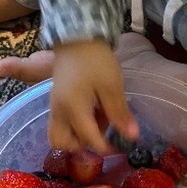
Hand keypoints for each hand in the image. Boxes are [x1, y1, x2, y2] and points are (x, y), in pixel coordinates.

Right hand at [47, 39, 138, 154]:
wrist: (77, 39)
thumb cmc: (96, 60)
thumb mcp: (112, 86)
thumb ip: (119, 113)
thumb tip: (132, 137)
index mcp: (73, 108)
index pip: (88, 139)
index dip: (105, 148)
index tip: (119, 147)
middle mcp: (59, 111)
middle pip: (63, 144)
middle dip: (83, 146)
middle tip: (103, 135)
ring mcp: (54, 107)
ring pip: (58, 136)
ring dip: (77, 138)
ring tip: (97, 123)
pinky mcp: (56, 102)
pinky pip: (60, 124)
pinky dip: (74, 127)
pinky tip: (92, 114)